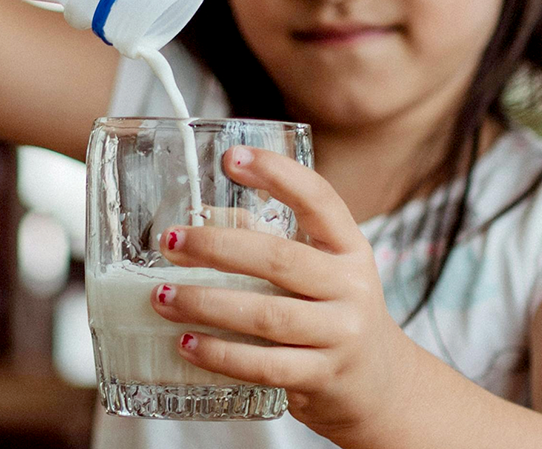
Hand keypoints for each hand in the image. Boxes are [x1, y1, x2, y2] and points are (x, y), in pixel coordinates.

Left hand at [150, 146, 420, 445]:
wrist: (378, 383)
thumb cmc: (332, 311)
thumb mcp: (319, 268)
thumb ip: (269, 239)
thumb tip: (202, 217)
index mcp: (349, 247)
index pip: (320, 199)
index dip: (278, 174)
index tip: (232, 158)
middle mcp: (350, 287)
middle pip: (279, 259)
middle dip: (217, 248)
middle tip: (170, 241)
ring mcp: (339, 334)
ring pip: (267, 315)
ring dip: (207, 304)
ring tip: (163, 296)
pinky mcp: (321, 377)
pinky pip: (264, 366)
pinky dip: (221, 354)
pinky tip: (186, 344)